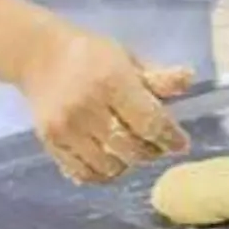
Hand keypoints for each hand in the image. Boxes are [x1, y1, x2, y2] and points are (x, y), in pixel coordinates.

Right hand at [17, 28, 190, 183]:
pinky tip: (111, 160)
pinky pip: (82, 172)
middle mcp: (87, 108)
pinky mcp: (50, 143)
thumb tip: (189, 80)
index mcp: (112, 82)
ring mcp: (66, 129)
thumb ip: (158, 76)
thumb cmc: (91, 55)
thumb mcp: (128, 58)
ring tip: (134, 151)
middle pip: (132, 148)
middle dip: (152, 152)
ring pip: (109, 166)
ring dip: (128, 164)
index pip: (149, 121)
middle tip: (159, 146)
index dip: (170, 137)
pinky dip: (102, 174)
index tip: (181, 144)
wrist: (38, 55)